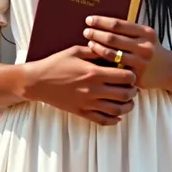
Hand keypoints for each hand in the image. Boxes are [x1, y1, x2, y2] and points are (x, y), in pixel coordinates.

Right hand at [22, 45, 137, 125]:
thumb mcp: (76, 51)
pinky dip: (114, 120)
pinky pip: (102, 120)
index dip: (132, 75)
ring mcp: (87, 103)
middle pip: (124, 95)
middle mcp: (93, 90)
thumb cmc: (56, 63)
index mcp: (93, 73)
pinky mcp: (81, 112)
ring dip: (127, 107)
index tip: (132, 73)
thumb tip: (112, 50)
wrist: (38, 81)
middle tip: (133, 87)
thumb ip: (96, 51)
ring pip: (116, 110)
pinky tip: (117, 115)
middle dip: (133, 91)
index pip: (124, 77)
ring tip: (129, 101)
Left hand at [83, 16, 171, 89]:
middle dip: (96, 33)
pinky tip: (96, 59)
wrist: (168, 70)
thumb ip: (128, 30)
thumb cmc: (150, 48)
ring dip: (97, 47)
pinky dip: (103, 63)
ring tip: (89, 43)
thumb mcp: (145, 35)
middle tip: (86, 31)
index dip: (101, 21)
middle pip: (113, 38)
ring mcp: (141, 62)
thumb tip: (101, 22)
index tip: (89, 20)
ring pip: (112, 54)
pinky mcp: (137, 76)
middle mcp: (144, 46)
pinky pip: (115, 68)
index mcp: (145, 32)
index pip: (118, 24)